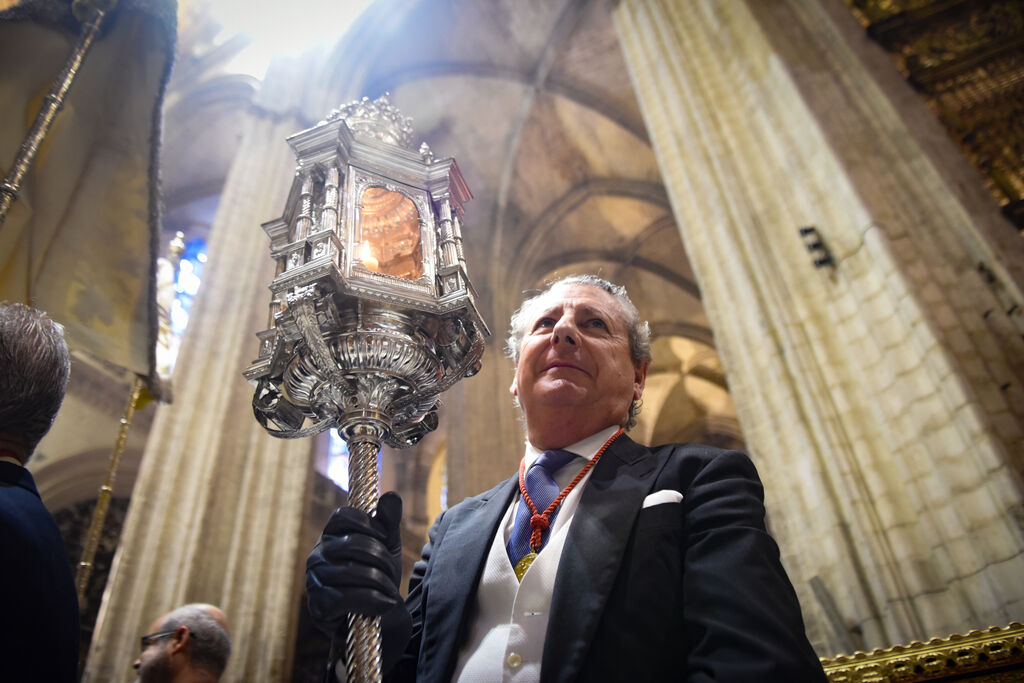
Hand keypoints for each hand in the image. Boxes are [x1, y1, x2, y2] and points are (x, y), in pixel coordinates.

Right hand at [306, 491, 403, 634]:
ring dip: (380, 582)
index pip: (342, 516)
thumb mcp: (388, 547)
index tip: (384, 537)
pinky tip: (383, 604)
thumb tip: (391, 495)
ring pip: (353, 572)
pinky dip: (373, 601)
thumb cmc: (381, 577)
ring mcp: (314, 582)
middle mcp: (316, 556)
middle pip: (353, 544)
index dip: (368, 524)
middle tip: (391, 572)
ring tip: (389, 591)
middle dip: (381, 558)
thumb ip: (389, 522)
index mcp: (330, 537)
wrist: (382, 619)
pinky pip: (347, 597)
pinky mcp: (318, 608)